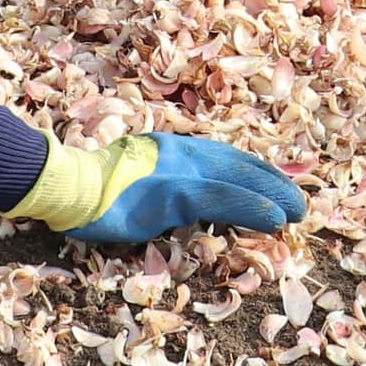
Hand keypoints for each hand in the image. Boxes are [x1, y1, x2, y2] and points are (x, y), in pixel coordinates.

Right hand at [11, 132, 306, 244]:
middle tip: (299, 201)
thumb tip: (178, 201)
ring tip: (297, 211)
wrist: (66, 184)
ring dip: (272, 195)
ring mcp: (179, 171)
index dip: (254, 171)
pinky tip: (274, 217)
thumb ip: (160, 182)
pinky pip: (224, 199)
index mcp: (172, 148)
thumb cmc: (89, 187)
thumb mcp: (133, 174)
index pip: (223, 157)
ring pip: (238, 180)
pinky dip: (253, 206)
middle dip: (272, 182)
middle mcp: (181, 153)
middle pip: (238, 165)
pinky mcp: (175, 192)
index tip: (276, 184)